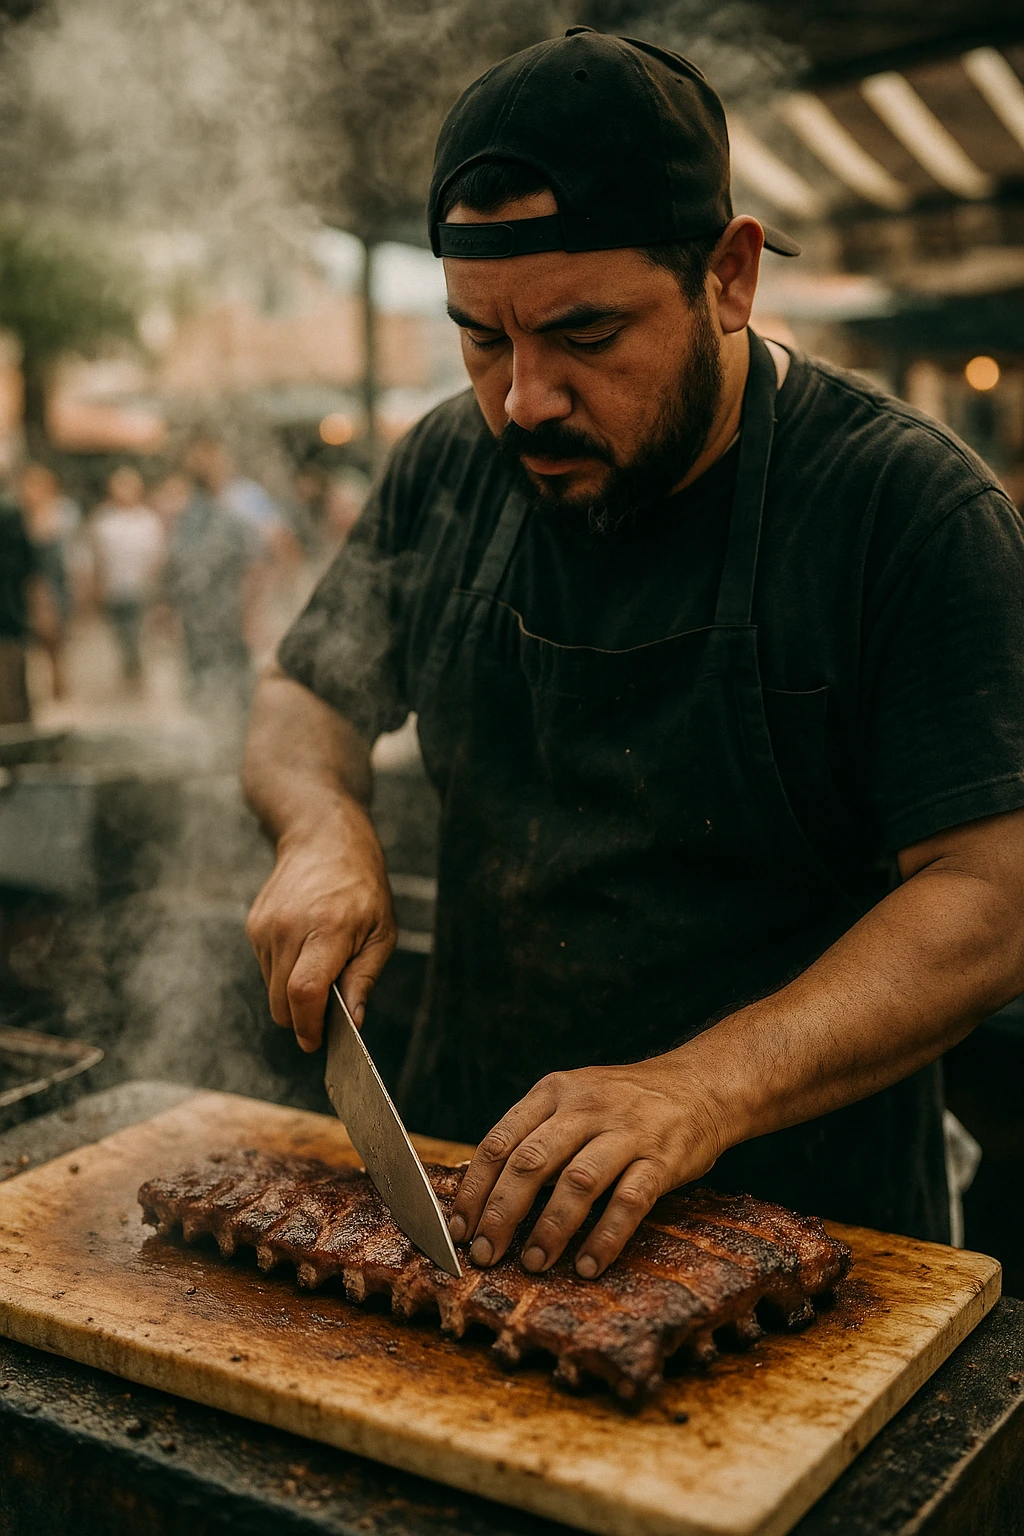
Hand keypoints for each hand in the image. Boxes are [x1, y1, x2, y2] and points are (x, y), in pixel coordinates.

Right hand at [246, 803, 395, 1051]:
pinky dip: (284, 974)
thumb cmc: (361, 887)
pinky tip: (305, 950)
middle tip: (326, 1015)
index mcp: (327, 929)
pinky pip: (266, 969)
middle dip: (301, 1020)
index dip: (308, 1026)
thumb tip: (354, 1023)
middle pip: (281, 1001)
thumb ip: (364, 979)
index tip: (316, 1042)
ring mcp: (265, 927)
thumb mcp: (381, 932)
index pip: (304, 992)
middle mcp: (289, 928)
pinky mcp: (253, 926)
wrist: (324, 840)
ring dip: (292, 995)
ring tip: (320, 967)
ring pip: (271, 989)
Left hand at [447, 1057, 726, 1278]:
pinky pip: (629, 1202)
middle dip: (501, 1214)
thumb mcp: (575, 1099)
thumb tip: (484, 1192)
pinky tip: (588, 1264)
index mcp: (554, 1092)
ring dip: (550, 1228)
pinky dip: (606, 1237)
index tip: (459, 1228)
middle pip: (531, 1162)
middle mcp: (586, 1107)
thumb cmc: (626, 1103)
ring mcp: (626, 1131)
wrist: (701, 1086)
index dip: (475, 1188)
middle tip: (485, 1254)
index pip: (500, 1141)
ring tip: (534, 1263)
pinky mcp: (662, 1158)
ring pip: (577, 1182)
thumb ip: (536, 1134)